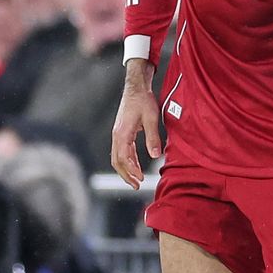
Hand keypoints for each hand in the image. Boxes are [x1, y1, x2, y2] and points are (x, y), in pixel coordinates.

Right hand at [111, 60, 160, 188]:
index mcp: (122, 133)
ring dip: (126, 169)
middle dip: (126, 175)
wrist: (136, 86)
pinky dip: (127, 160)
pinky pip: (122, 151)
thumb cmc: (143, 100)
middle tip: (137, 186)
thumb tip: (155, 156)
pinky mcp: (121, 132)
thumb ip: (153, 138)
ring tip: (136, 180)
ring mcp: (117, 134)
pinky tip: (135, 165)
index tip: (140, 179)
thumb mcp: (151, 118)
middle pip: (117, 161)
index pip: (124, 158)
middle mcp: (117, 135)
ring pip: (117, 157)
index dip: (131, 171)